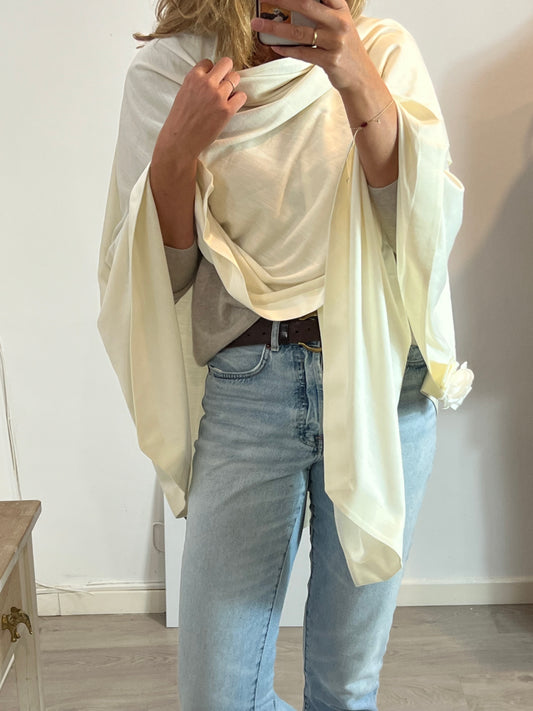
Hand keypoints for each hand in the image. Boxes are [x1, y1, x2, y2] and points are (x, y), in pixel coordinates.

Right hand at [152, 57, 246, 167]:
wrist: (180, 140)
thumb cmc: (180, 119)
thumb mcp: (184, 92)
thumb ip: (197, 82)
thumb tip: (211, 77)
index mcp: (193, 77)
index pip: (209, 62)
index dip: (211, 71)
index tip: (210, 82)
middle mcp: (207, 83)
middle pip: (226, 63)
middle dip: (226, 72)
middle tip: (223, 84)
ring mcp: (218, 96)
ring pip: (235, 78)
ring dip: (233, 86)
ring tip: (225, 97)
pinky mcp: (227, 110)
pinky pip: (242, 96)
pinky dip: (238, 99)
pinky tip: (231, 106)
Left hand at [251, 0, 377, 92]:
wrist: (360, 76)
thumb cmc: (344, 47)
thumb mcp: (339, 23)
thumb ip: (322, 11)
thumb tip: (292, 6)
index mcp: (340, 9)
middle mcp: (339, 22)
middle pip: (306, 5)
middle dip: (281, 0)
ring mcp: (335, 42)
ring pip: (299, 32)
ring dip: (274, 27)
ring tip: (257, 24)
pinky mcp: (330, 60)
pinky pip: (303, 53)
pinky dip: (286, 49)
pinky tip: (274, 46)